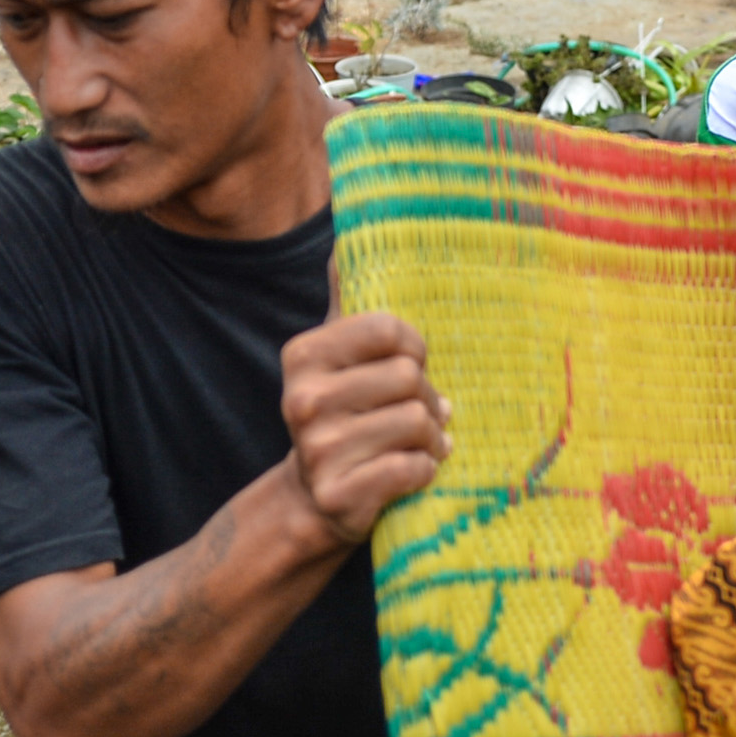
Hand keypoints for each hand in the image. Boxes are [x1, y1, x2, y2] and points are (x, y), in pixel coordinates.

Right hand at [278, 311, 452, 547]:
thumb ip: (345, 300)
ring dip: (433, 437)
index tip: (410, 364)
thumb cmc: (343, 412)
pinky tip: (413, 470)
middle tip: (422, 412)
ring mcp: (318, 450)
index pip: (389, 329)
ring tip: (422, 443)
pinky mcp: (339, 494)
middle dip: (428, 397)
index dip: (414, 347)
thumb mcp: (338, 355)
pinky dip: (425, 470)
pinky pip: (412, 468)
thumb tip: (345, 240)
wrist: (314, 496)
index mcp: (304, 355)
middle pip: (408, 378)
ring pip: (417, 422)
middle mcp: (302, 399)